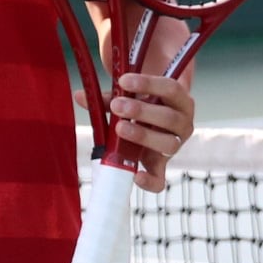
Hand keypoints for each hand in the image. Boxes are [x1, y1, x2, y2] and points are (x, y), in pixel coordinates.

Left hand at [109, 70, 195, 189]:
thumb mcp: (130, 95)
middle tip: (117, 106)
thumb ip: (109, 96)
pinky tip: (135, 176)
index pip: (171, 88)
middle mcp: (182, 123)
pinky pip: (160, 179)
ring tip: (119, 128)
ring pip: (168, 144)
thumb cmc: (143, 102)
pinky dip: (150, 182)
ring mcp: (174, 145)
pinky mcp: (160, 165)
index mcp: (179, 99)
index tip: (123, 80)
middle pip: (170, 117)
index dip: (148, 84)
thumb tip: (79, 96)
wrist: (151, 121)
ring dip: (143, 136)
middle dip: (142, 111)